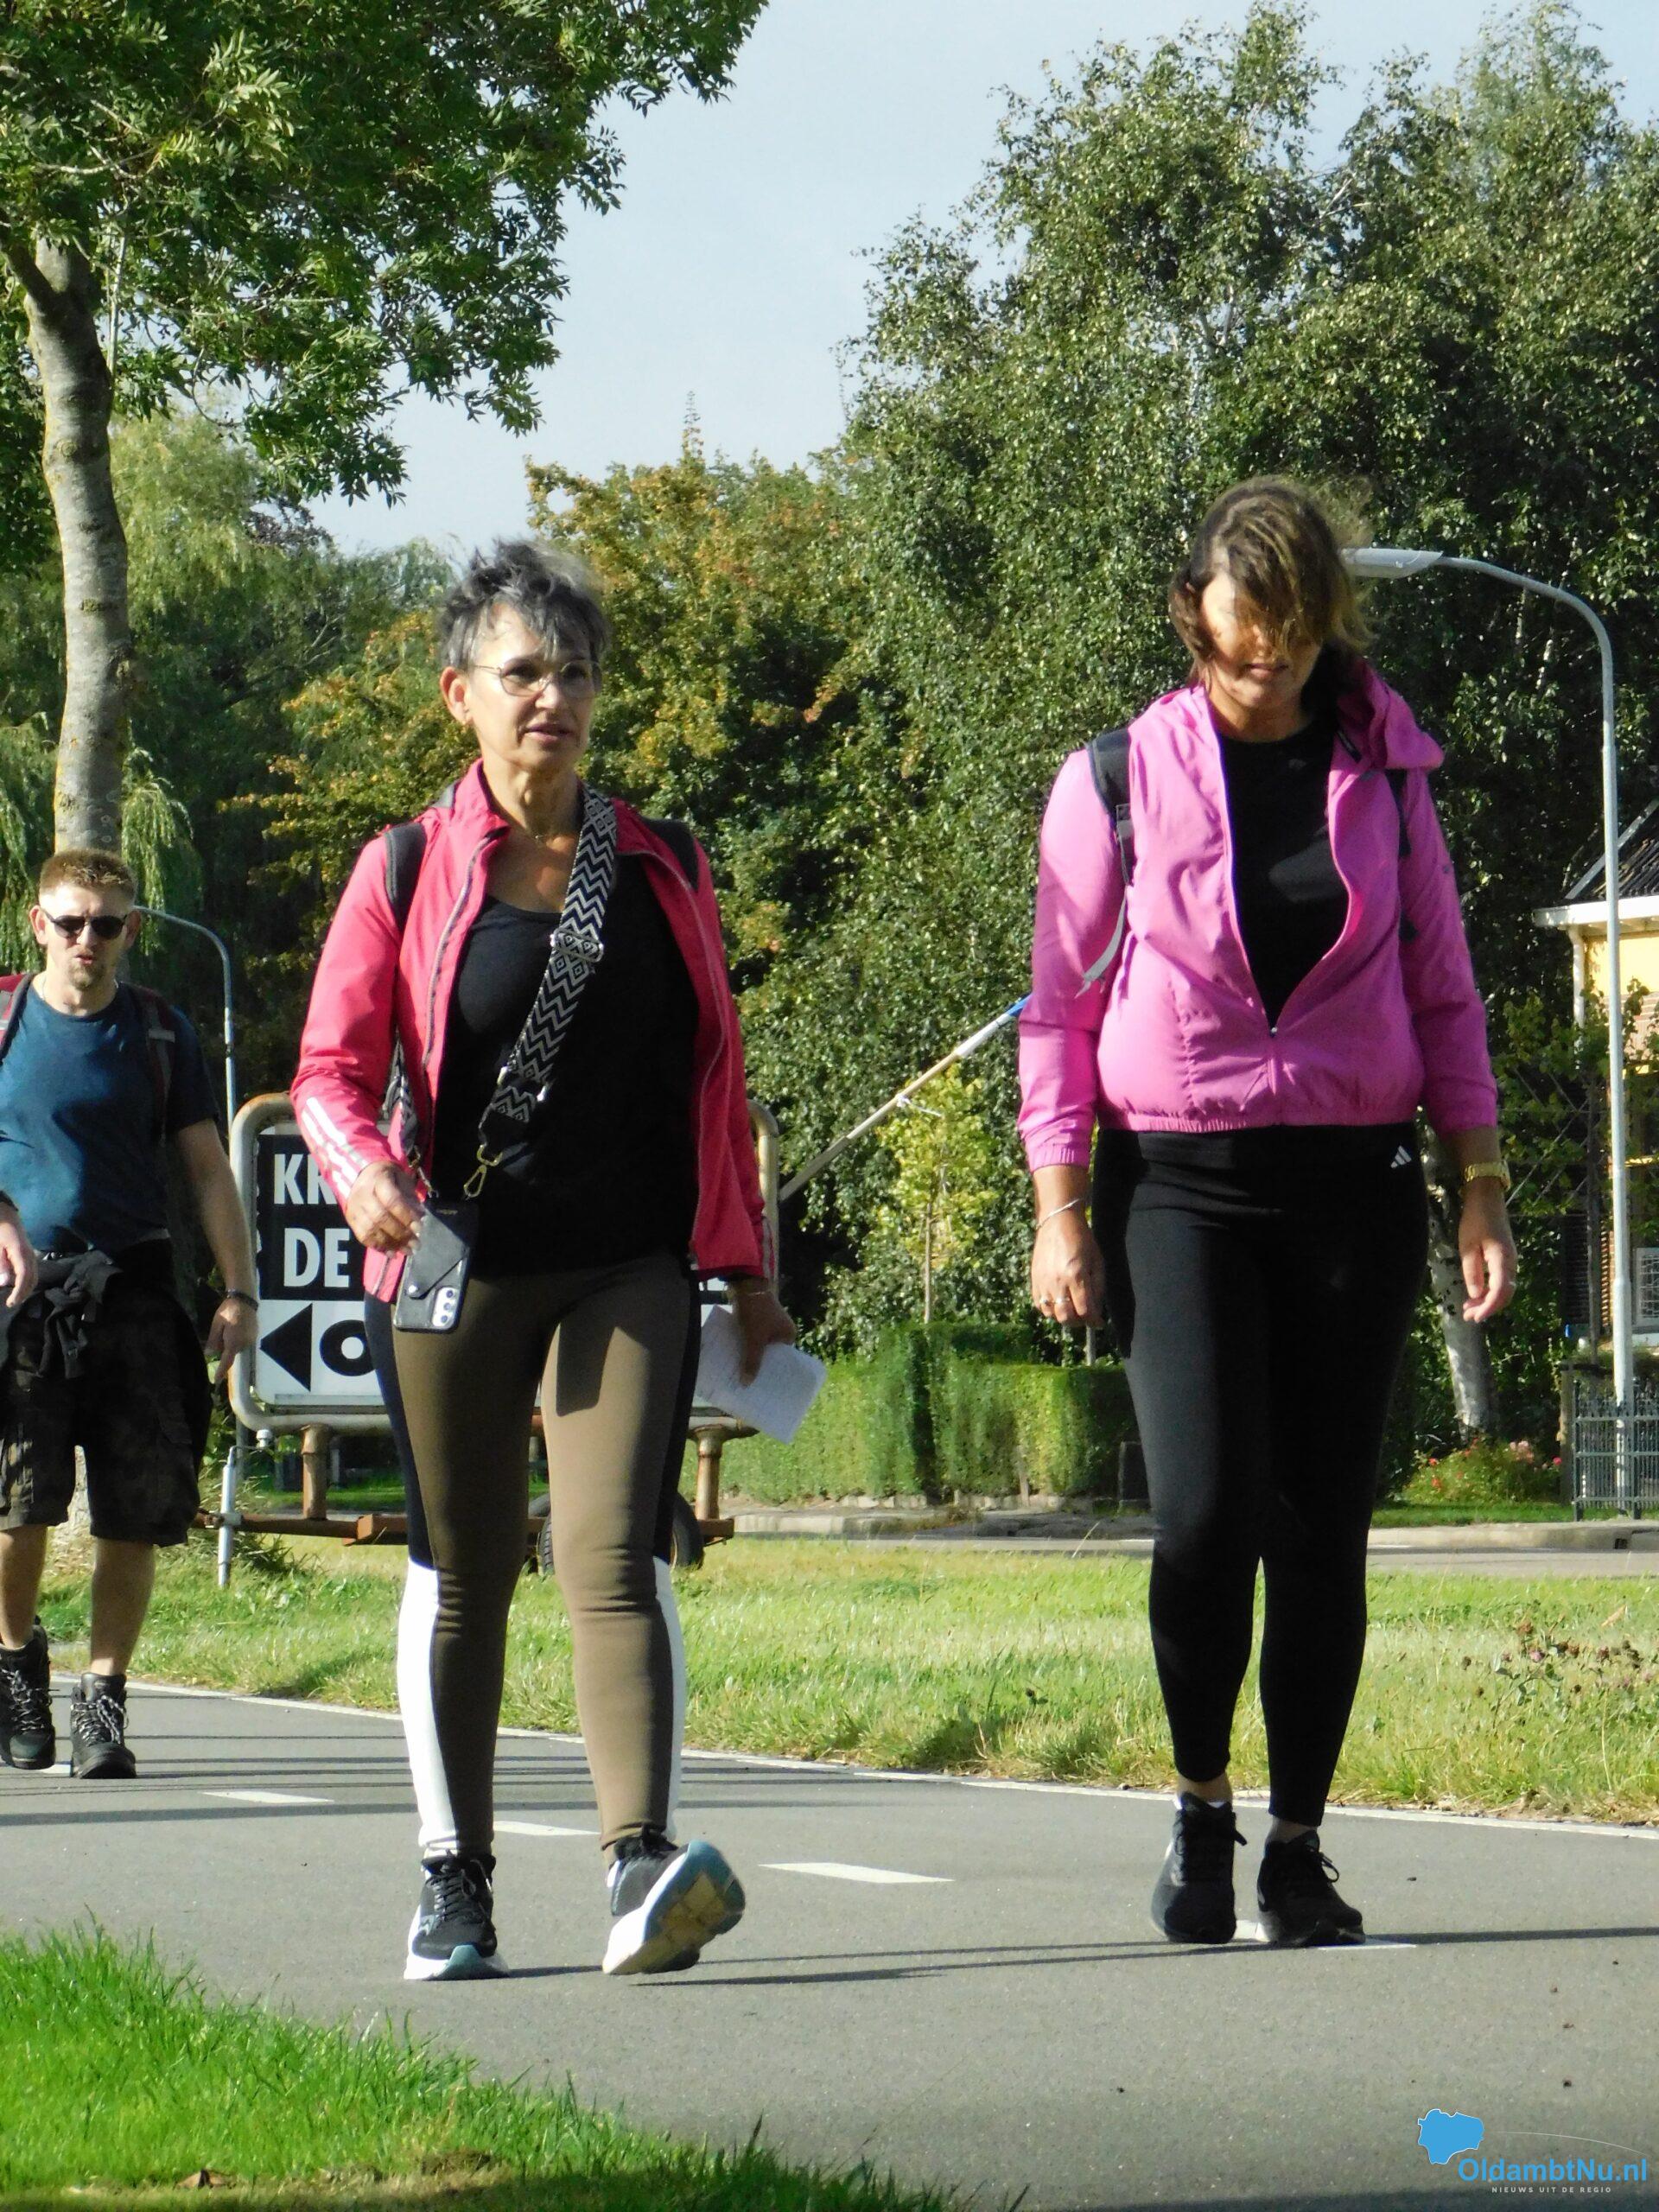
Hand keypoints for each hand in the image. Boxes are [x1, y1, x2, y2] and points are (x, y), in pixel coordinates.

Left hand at [0, 1214, 36, 1309]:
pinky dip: (27, 1282)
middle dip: (24, 1293)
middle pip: (32, 1279)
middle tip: (11, 1303)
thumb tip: (4, 1283)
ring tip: (15, 1298)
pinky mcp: (30, 1256)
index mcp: (21, 1253)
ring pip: (34, 1277)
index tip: (11, 1302)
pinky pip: (32, 1272)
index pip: (24, 1276)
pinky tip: (19, 1287)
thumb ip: (1, 1264)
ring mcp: (32, 1255)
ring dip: (27, 1289)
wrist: (7, 1217)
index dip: (19, 1291)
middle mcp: (30, 1256)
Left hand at [206, 1296, 258, 1386]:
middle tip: (221, 1331)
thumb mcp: (216, 1324)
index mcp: (233, 1342)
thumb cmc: (228, 1311)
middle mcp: (244, 1344)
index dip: (221, 1372)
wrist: (244, 1299)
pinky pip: (243, 1341)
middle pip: (231, 1352)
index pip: (226, 1361)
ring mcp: (251, 1339)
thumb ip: (213, 1340)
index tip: (217, 1381)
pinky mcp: (254, 1335)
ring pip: (237, 1346)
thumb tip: (210, 1354)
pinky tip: (236, 1326)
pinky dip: (238, 1337)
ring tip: (229, 1326)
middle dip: (225, 1347)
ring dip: (231, 1341)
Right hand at [343, 1162, 423, 1253]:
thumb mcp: (402, 1180)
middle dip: (400, 1233)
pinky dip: (378, 1247)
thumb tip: (421, 1218)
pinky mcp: (350, 1219)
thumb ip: (410, 1198)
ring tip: (406, 1251)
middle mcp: (363, 1195)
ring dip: (390, 1243)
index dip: (406, 1216)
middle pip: (380, 1218)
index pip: (392, 1201)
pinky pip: (363, 1237)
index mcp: (378, 1180)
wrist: (361, 1174)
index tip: (420, 1228)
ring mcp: (354, 1208)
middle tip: (416, 1244)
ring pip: (370, 1230)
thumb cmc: (388, 1178)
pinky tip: (392, 1253)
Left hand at [729, 1279, 794, 1384]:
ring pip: (757, 1344)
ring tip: (738, 1372)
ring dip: (748, 1354)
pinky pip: (750, 1336)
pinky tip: (734, 1354)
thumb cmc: (756, 1312)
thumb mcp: (754, 1340)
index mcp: (788, 1335)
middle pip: (768, 1352)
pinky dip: (743, 1343)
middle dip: (757, 1364)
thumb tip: (746, 1384)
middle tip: (747, 1382)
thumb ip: (752, 1362)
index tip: (762, 1385)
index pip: (782, 1359)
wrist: (745, 1283)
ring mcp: (767, 1323)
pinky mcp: (755, 1317)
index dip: (771, 1371)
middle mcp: (780, 1329)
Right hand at [1030, 1210, 1106, 1328]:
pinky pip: (1039, 1305)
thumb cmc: (1082, 1239)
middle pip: (1066, 1317)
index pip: (1085, 1311)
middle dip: (1079, 1322)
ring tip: (1072, 1309)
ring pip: (1052, 1314)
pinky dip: (1050, 1310)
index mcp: (1076, 1276)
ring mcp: (1043, 1283)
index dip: (1094, 1321)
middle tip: (1086, 1316)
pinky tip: (1058, 1302)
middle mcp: (1057, 1283)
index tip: (1099, 1322)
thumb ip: (1098, 1287)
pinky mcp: (1034, 1280)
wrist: (1057, 1222)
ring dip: (1064, 1317)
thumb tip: (1096, 1310)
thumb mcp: (1097, 1261)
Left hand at [1459, 1182, 1517, 1322]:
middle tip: (1468, 1317)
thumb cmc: (1475, 1221)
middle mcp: (1511, 1263)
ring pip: (1503, 1289)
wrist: (1487, 1200)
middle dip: (1487, 1308)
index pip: (1499, 1292)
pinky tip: (1476, 1295)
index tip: (1475, 1317)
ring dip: (1487, 1301)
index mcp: (1503, 1260)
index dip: (1488, 1307)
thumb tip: (1476, 1295)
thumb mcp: (1468, 1246)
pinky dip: (1489, 1291)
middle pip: (1504, 1294)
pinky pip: (1501, 1281)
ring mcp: (1510, 1261)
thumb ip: (1472, 1271)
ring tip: (1468, 1309)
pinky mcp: (1505, 1259)